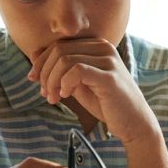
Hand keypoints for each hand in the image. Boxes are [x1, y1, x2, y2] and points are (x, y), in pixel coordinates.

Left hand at [28, 38, 156, 143]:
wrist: (134, 123)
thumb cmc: (107, 104)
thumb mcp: (78, 84)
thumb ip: (60, 70)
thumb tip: (34, 56)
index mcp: (97, 46)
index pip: (59, 44)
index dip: (41, 61)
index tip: (34, 80)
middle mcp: (104, 48)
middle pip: (59, 50)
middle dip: (45, 72)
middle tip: (44, 93)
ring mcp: (108, 60)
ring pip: (65, 59)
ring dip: (52, 80)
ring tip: (53, 98)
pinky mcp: (109, 76)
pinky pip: (76, 70)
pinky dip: (64, 83)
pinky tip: (64, 96)